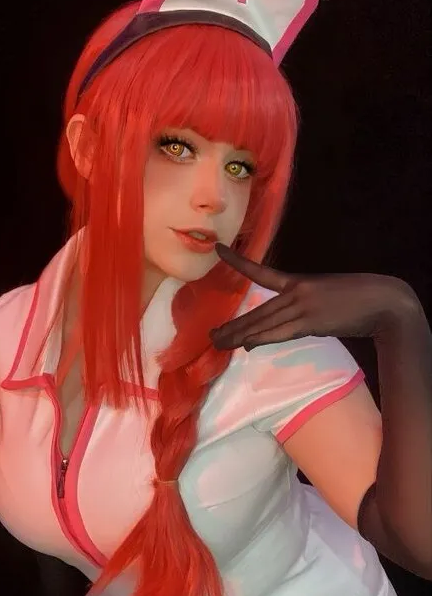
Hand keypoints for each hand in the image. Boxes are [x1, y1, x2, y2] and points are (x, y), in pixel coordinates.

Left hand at [209, 243, 417, 349]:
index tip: (219, 249)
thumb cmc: (358, 300)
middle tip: (211, 335)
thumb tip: (282, 327)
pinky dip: (262, 339)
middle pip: (257, 310)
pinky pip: (281, 332)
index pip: (261, 271)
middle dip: (233, 325)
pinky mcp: (312, 322)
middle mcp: (296, 292)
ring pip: (264, 323)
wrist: (384, 302)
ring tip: (219, 343)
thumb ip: (302, 310)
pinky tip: (246, 345)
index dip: (238, 261)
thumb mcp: (325, 297)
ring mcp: (304, 307)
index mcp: (299, 281)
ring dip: (240, 336)